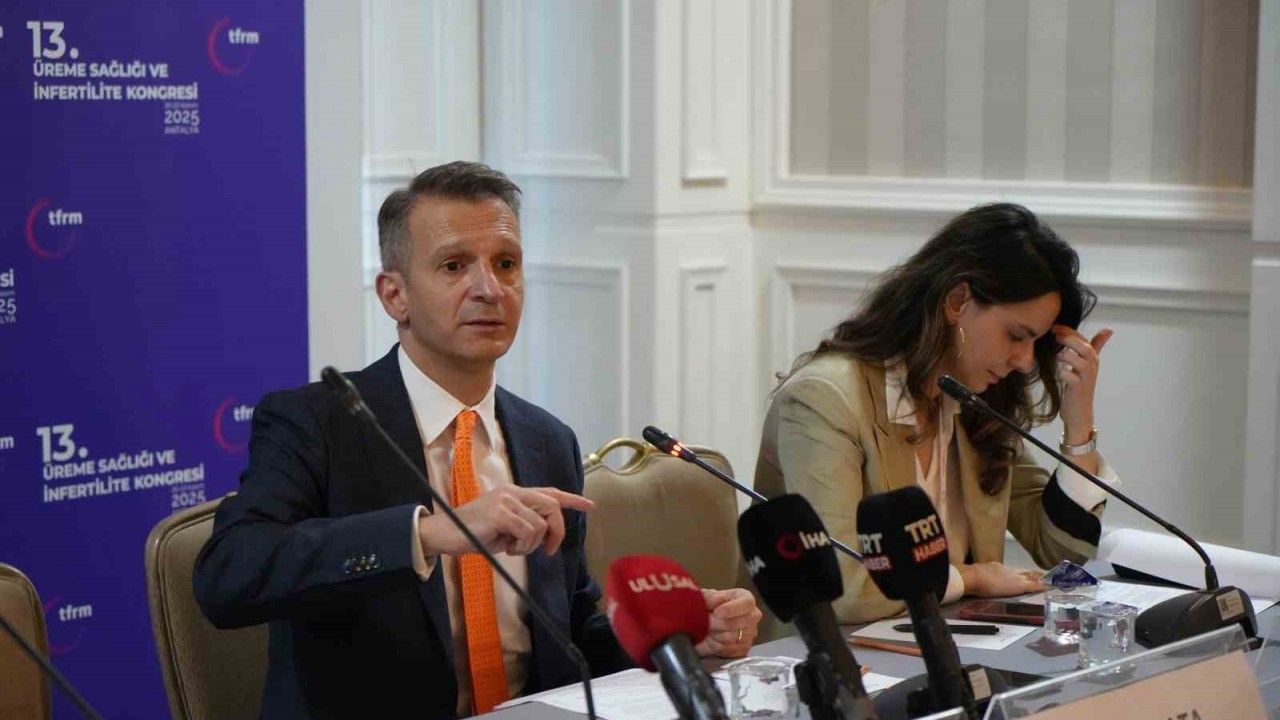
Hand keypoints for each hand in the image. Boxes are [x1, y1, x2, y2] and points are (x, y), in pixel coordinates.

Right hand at [417, 486, 593, 556]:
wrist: (444, 533)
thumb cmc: (474, 533)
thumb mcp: (505, 528)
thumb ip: (525, 523)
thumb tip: (545, 533)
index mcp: (514, 493)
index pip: (549, 492)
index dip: (571, 499)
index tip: (590, 506)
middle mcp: (513, 492)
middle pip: (551, 507)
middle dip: (556, 531)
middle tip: (547, 550)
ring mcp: (506, 500)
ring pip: (539, 525)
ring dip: (530, 545)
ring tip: (511, 548)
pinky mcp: (500, 512)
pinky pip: (526, 532)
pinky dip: (520, 546)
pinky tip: (505, 548)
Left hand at [694, 588, 762, 657]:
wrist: (703, 625)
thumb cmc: (709, 607)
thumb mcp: (706, 597)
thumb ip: (711, 597)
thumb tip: (714, 600)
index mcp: (746, 598)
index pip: (747, 603)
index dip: (732, 609)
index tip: (717, 612)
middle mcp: (753, 615)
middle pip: (739, 623)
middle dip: (719, 624)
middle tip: (707, 622)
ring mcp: (750, 634)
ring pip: (733, 638)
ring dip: (716, 635)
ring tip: (708, 629)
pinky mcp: (744, 648)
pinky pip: (730, 650)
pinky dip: (717, 646)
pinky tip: (712, 639)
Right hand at [958, 562, 1044, 597]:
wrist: (973, 577)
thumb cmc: (970, 578)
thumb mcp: (976, 575)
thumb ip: (979, 576)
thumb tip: (974, 579)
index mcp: (996, 567)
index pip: (1011, 571)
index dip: (1019, 573)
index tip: (1025, 573)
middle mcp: (1007, 570)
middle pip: (1022, 572)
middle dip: (1032, 573)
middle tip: (1042, 574)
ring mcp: (1014, 577)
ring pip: (1030, 577)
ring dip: (1039, 578)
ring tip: (1048, 580)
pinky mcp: (1020, 585)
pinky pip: (1034, 586)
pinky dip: (1041, 587)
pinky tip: (1048, 588)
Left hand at [1051, 325, 1113, 443]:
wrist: (1078, 411)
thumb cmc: (1079, 385)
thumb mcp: (1086, 364)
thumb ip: (1094, 347)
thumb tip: (1108, 330)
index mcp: (1092, 358)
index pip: (1082, 339)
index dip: (1069, 330)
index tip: (1053, 327)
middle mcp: (1092, 366)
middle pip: (1085, 348)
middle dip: (1069, 340)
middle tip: (1055, 337)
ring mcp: (1086, 378)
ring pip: (1079, 361)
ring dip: (1065, 355)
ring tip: (1056, 356)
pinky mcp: (1078, 389)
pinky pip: (1070, 377)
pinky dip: (1062, 372)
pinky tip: (1057, 372)